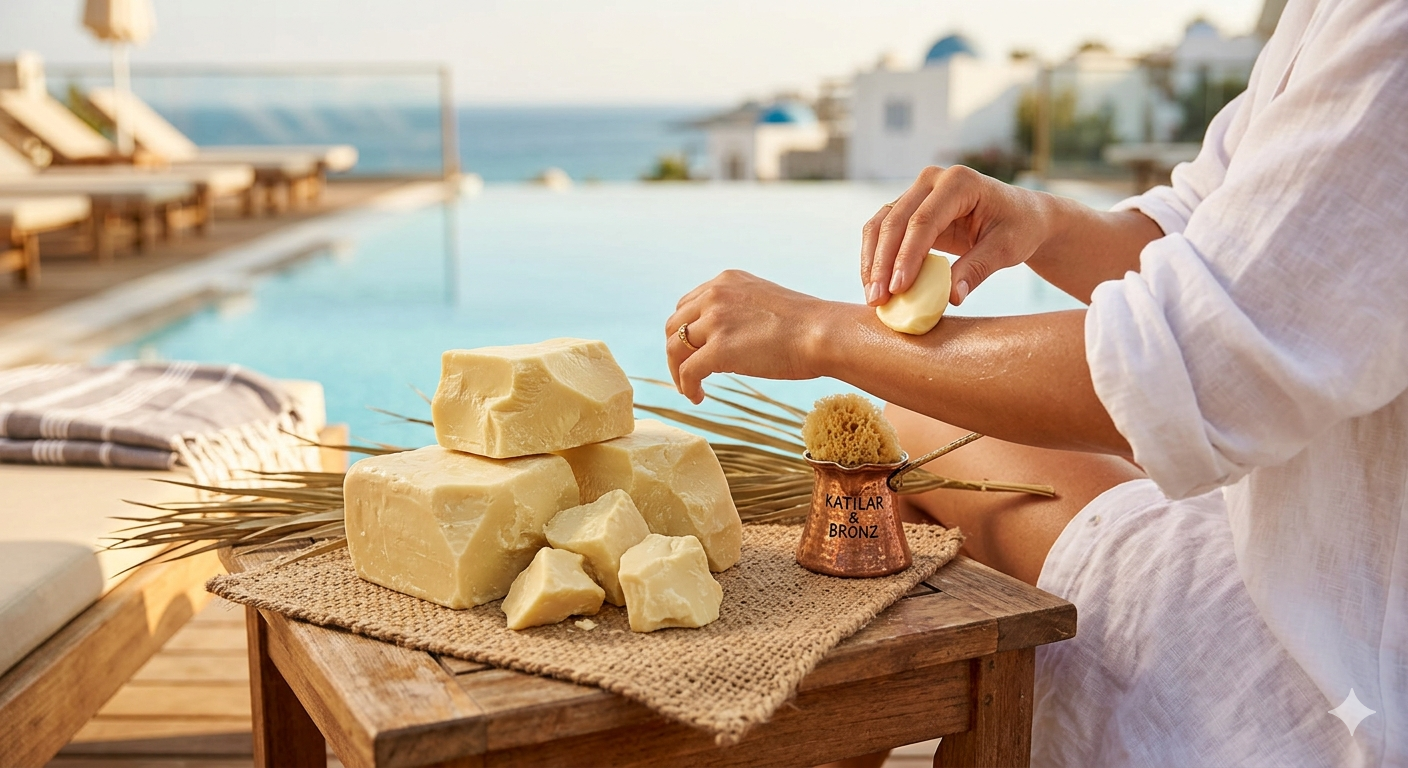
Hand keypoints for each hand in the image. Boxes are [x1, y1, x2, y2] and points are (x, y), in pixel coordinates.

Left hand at [666, 270, 837, 402]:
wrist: (824, 333)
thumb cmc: (807, 325)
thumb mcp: (765, 302)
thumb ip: (741, 311)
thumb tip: (730, 338)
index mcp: (726, 281)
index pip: (688, 306)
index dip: (686, 331)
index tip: (693, 350)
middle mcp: (715, 295)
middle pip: (674, 326)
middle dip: (676, 351)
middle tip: (685, 373)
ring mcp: (715, 321)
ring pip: (674, 348)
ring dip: (676, 371)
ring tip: (689, 388)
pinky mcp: (718, 349)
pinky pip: (687, 371)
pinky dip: (686, 387)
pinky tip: (698, 397)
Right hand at [861, 165, 1053, 306]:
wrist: (1021, 216)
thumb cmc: (1018, 228)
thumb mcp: (1006, 249)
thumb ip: (978, 269)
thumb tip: (951, 297)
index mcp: (959, 182)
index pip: (923, 221)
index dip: (907, 256)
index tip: (898, 289)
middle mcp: (932, 180)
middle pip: (895, 221)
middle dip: (882, 263)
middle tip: (878, 299)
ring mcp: (917, 192)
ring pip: (881, 224)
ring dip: (872, 262)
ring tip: (873, 297)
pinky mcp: (909, 208)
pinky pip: (883, 231)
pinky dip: (876, 258)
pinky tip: (875, 284)